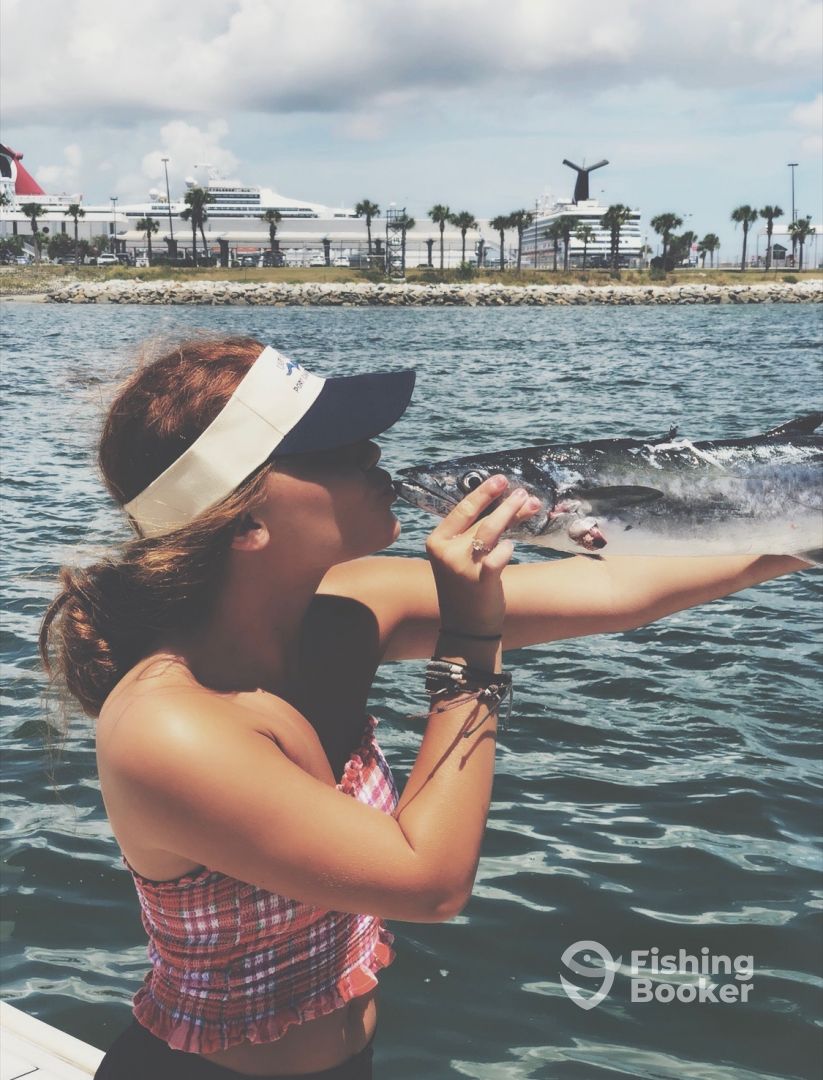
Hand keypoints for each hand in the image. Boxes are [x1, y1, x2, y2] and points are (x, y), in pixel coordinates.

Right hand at [425, 474, 541, 633]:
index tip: (500, 480)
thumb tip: (508, 504)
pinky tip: (512, 545)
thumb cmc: (465, 588)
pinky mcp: (480, 580)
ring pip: (490, 530)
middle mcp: (447, 551)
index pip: (461, 510)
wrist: (464, 626)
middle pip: (480, 518)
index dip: (482, 492)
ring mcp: (462, 566)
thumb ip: (477, 534)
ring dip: (511, 514)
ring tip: (529, 504)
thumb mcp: (462, 558)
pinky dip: (507, 548)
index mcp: (437, 541)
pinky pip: (498, 556)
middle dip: (504, 502)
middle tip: (521, 492)